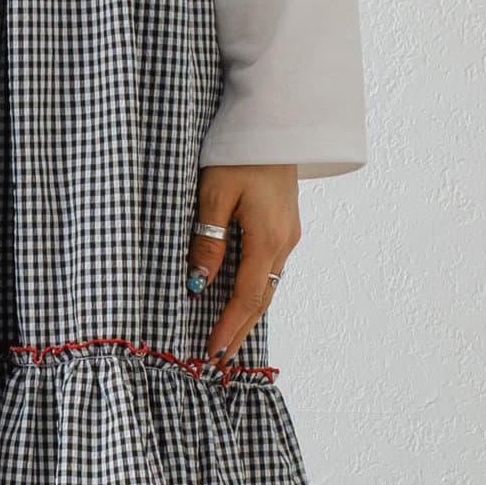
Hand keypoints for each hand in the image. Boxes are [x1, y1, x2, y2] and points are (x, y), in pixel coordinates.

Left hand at [186, 164, 299, 375]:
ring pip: (267, 286)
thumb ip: (207, 241)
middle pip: (261, 300)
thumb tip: (198, 284)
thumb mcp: (214, 194)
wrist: (275, 121)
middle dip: (240, 332)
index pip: (247, 297)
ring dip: (247, 315)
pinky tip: (241, 302)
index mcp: (268, 238)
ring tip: (227, 341)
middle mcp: (284, 242)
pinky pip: (268, 269)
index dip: (229, 327)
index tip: (212, 353)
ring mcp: (287, 234)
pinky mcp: (284, 225)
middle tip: (220, 363)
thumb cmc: (239, 152)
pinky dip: (253, 292)